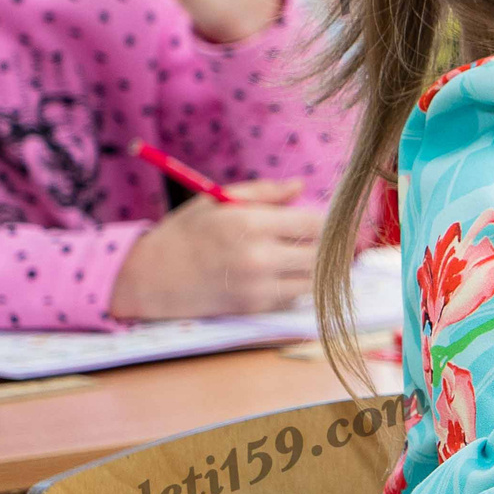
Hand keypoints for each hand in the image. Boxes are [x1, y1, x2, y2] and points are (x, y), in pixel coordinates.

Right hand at [109, 178, 323, 319]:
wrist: (151, 278)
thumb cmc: (186, 233)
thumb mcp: (218, 200)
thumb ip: (264, 192)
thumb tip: (302, 187)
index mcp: (250, 223)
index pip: (314, 223)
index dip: (334, 222)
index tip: (342, 220)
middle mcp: (257, 256)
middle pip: (321, 253)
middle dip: (332, 246)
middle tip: (340, 240)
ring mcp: (257, 286)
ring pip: (314, 278)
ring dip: (320, 267)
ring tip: (317, 255)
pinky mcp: (255, 307)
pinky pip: (294, 296)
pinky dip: (299, 285)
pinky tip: (291, 272)